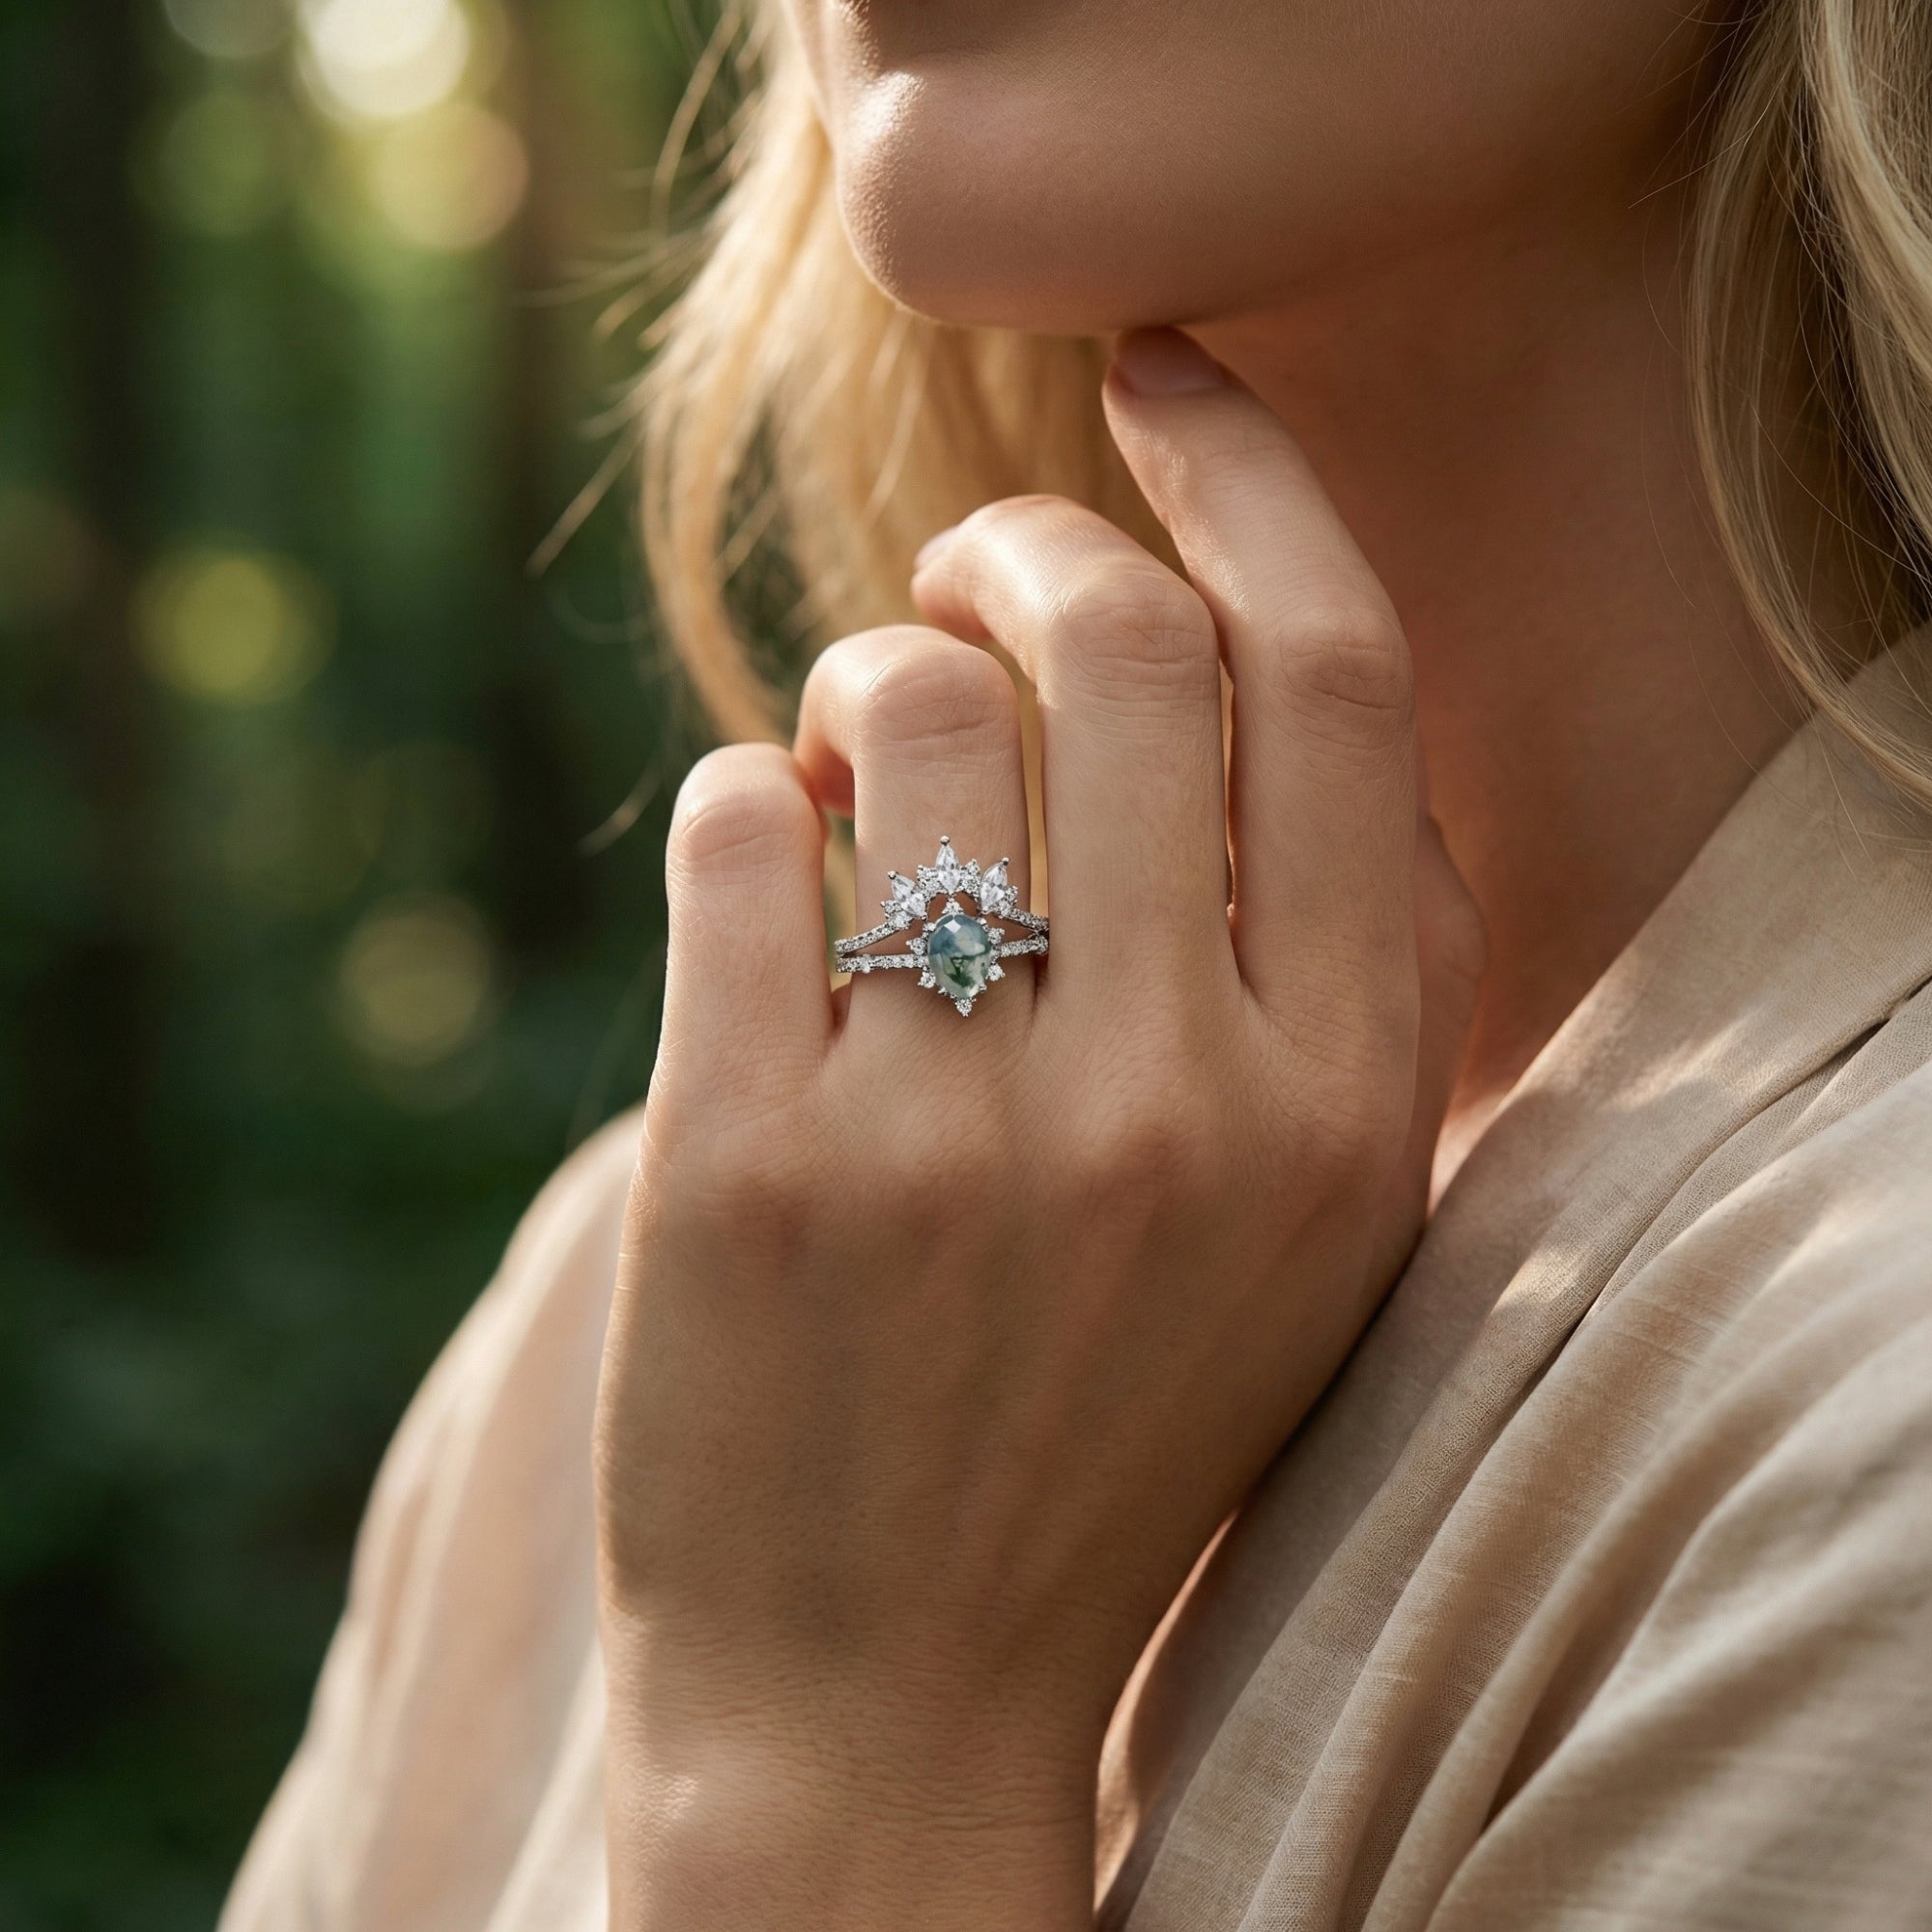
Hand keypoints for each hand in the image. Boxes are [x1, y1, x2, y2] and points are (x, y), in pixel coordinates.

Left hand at [595, 329, 1483, 1929]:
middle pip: (1124, 641)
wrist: (886, 1695)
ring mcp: (950, 1140)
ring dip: (872, 669)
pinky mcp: (744, 1165)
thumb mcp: (1304, 1222)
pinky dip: (749, 800)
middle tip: (975, 579)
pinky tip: (775, 880)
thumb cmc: (1104, 1419)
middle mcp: (1177, 1106)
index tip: (1169, 393)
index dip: (1251, 488)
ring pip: (912, 700)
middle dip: (1026, 545)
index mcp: (1348, 1104)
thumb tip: (1247, 664)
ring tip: (864, 757)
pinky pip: (739, 822)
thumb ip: (1326, 963)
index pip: (1340, 685)